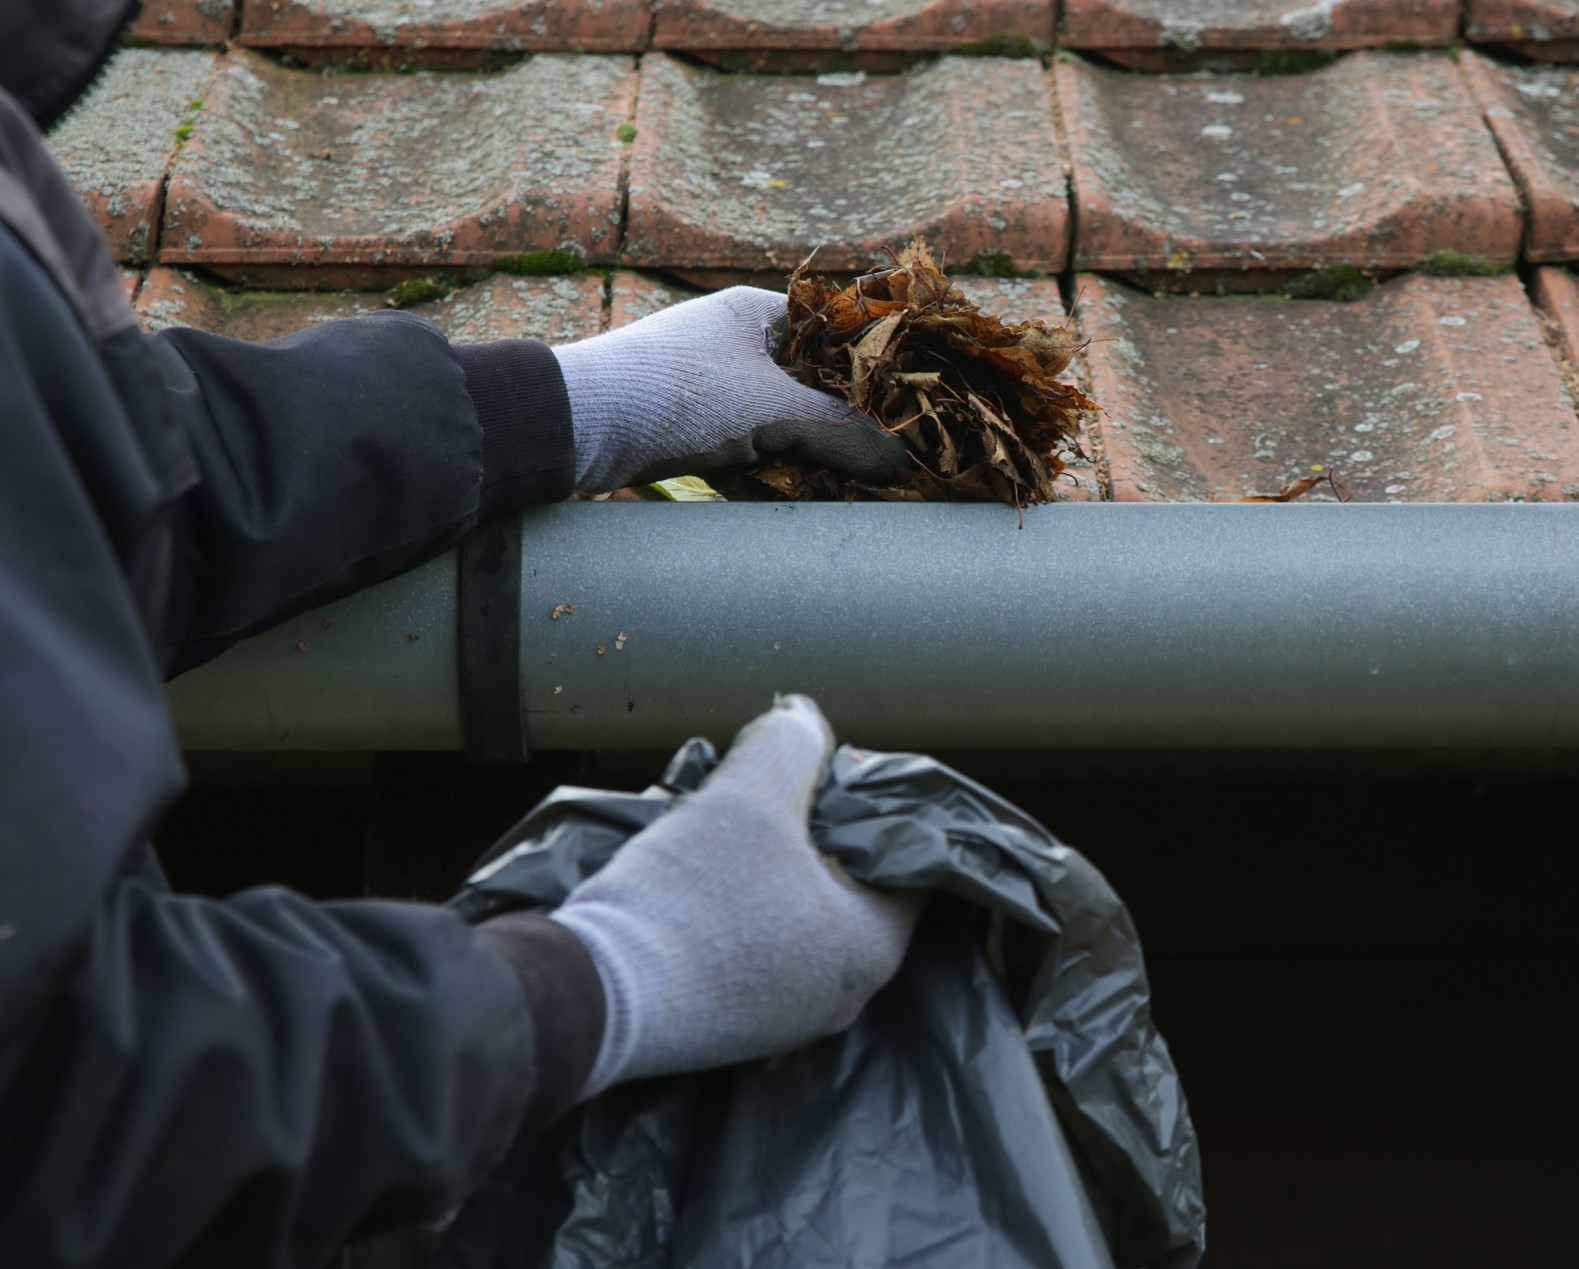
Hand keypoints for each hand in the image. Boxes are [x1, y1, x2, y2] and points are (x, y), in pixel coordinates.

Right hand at [548, 696, 921, 1095]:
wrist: (592, 995)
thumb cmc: (691, 896)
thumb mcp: (748, 796)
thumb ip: (789, 745)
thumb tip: (803, 716)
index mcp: (873, 946)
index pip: (907, 862)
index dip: (870, 805)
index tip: (826, 774)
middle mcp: (842, 995)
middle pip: (844, 887)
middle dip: (808, 833)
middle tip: (767, 794)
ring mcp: (786, 1021)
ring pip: (792, 917)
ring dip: (764, 869)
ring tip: (720, 829)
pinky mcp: (732, 1033)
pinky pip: (753, 952)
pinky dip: (733, 911)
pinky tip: (692, 881)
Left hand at [552, 287, 910, 492]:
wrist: (575, 426)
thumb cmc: (677, 395)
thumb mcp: (770, 412)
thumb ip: (839, 432)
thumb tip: (900, 459)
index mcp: (755, 313)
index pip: (834, 329)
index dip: (874, 364)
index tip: (911, 400)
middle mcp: (732, 342)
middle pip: (810, 383)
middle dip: (845, 423)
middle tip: (889, 455)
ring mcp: (708, 387)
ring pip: (778, 422)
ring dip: (809, 455)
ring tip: (854, 485)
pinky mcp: (686, 430)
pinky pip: (745, 452)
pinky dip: (770, 475)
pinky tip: (800, 501)